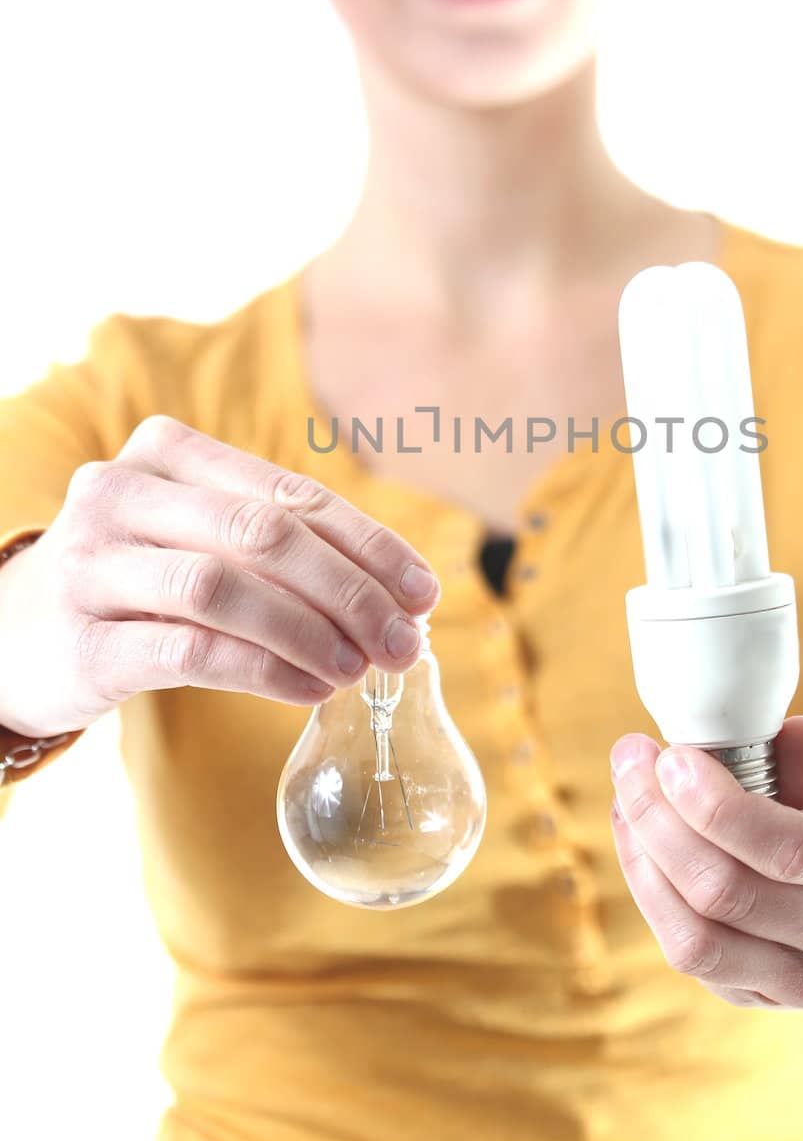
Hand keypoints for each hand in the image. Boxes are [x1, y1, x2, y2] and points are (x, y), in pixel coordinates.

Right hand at [0, 415, 440, 737]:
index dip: (369, 545)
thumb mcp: (198, 536)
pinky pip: (191, 651)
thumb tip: (401, 596)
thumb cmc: (135, 576)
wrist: (10, 633)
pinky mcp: (83, 638)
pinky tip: (308, 689)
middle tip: (403, 642)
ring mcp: (94, 563)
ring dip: (310, 633)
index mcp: (167, 451)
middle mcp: (122, 492)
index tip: (424, 592)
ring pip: (227, 589)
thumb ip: (281, 546)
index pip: (292, 494)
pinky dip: (264, 671)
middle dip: (350, 592)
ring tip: (359, 669)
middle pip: (265, 535)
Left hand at [608, 716, 802, 1013]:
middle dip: (660, 819)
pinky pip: (688, 952)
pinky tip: (637, 839)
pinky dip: (649, 892)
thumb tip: (792, 732)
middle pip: (727, 894)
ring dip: (644, 860)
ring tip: (626, 799)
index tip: (673, 758)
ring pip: (697, 938)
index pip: (791, 848)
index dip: (717, 806)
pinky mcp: (756, 998)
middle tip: (632, 760)